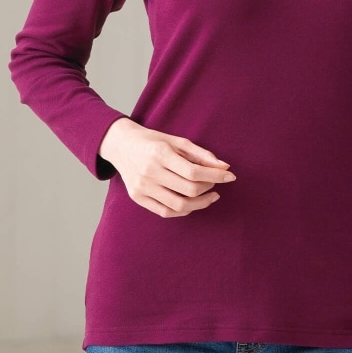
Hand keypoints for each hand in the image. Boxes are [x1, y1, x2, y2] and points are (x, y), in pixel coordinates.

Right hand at [98, 118, 235, 217]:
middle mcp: (150, 172)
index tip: (230, 176)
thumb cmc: (153, 141)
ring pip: (179, 205)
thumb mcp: (177, 141)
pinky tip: (193, 202)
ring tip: (210, 196)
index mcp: (160, 154)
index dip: (215, 176)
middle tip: (216, 183)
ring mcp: (142, 187)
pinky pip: (165, 211)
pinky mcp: (138, 198)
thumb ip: (201, 154)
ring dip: (200, 203)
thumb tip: (224, 166)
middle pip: (188, 189)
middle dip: (209, 188)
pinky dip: (184, 210)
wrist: (121, 145)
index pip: (194, 172)